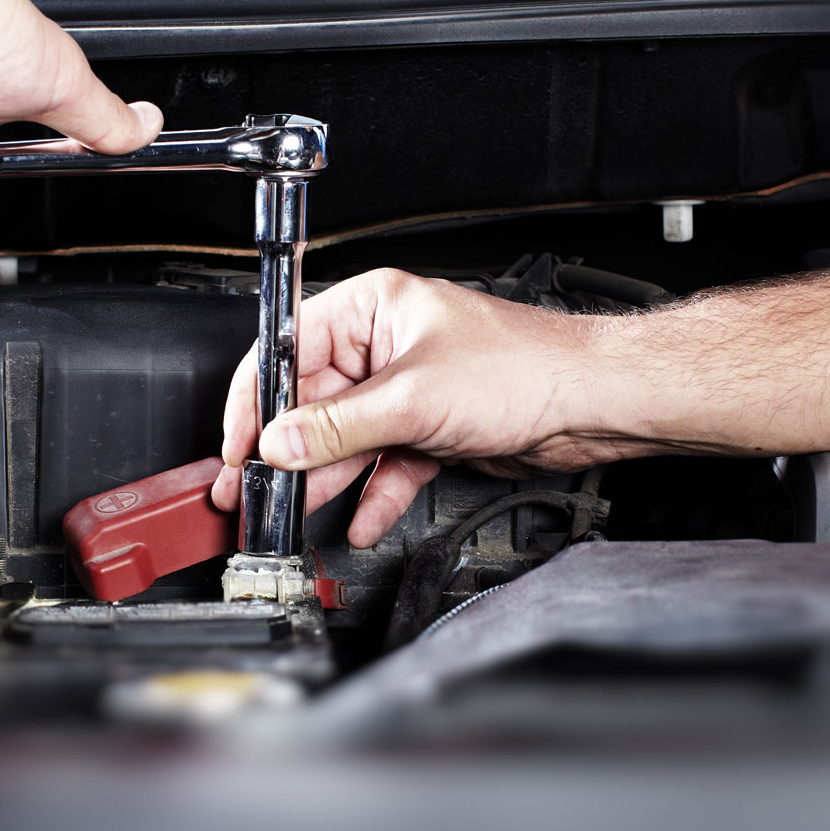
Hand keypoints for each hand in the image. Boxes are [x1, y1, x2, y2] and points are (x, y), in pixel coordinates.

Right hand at [211, 270, 606, 547]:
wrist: (590, 405)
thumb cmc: (526, 367)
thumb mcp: (414, 398)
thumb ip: (340, 426)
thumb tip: (282, 441)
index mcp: (372, 308)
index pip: (288, 348)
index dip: (257, 399)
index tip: (239, 442)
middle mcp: (383, 345)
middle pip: (313, 402)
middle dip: (288, 451)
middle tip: (254, 489)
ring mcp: (405, 389)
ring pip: (346, 440)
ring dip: (324, 479)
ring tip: (292, 513)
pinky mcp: (427, 428)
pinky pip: (383, 464)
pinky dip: (373, 495)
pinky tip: (359, 522)